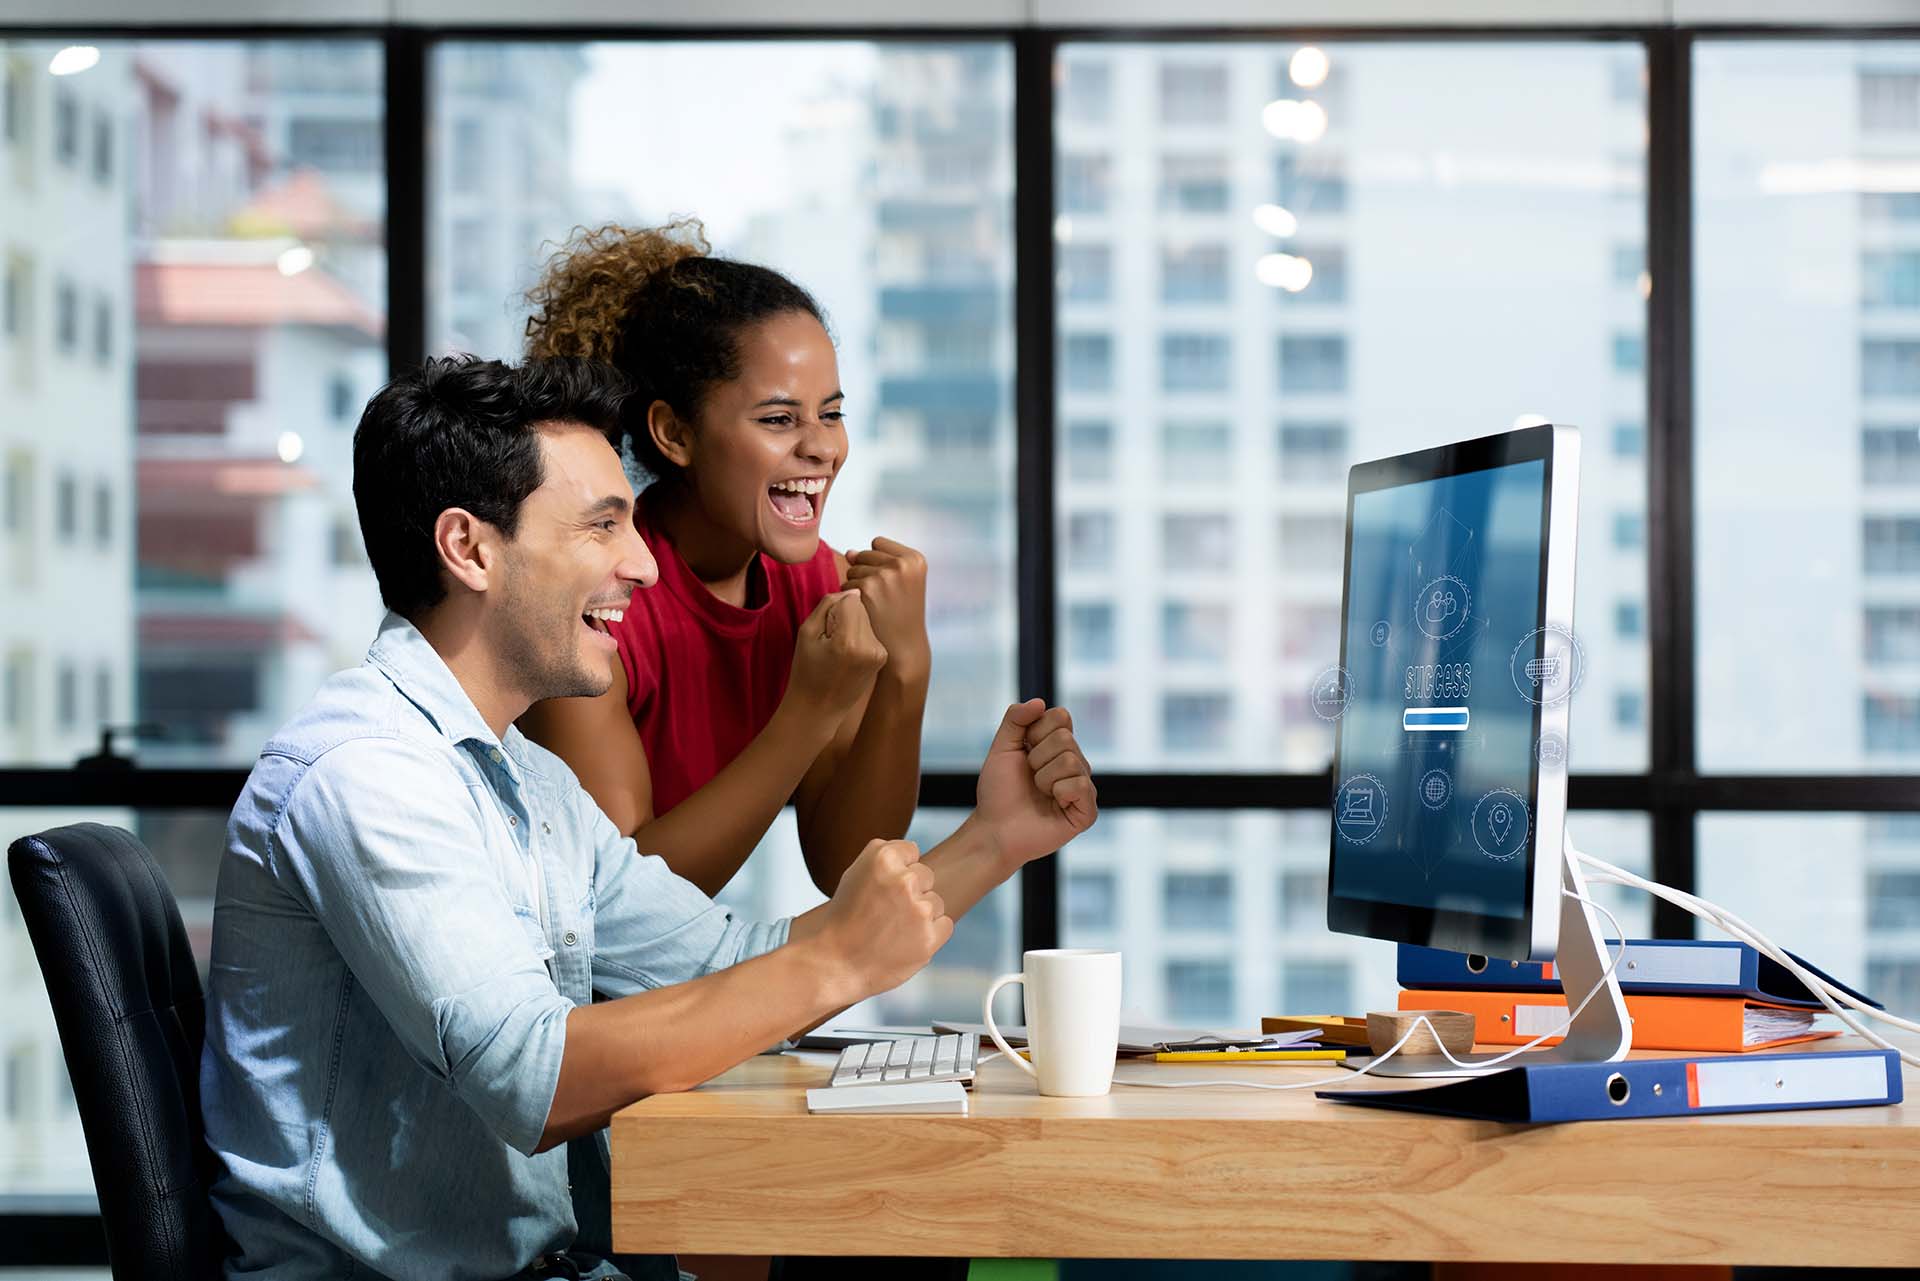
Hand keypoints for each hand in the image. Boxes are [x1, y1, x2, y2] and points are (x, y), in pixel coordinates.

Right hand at [783, 590, 886, 725]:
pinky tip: (848, 655)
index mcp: (849, 640)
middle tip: (830, 640)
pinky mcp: (882, 657)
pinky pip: (871, 632)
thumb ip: (829, 605)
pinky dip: (859, 636)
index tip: (825, 628)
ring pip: (867, 618)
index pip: (849, 599)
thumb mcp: (806, 632)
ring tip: (838, 649)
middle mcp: (871, 646)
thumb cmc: (807, 671)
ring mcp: (879, 653)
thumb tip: (854, 592)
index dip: (832, 610)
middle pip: (861, 607)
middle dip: (844, 616)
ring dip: (853, 625)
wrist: (819, 709)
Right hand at [815, 838, 951, 994]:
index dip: (897, 870)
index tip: (881, 888)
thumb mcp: (855, 874)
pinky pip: (944, 924)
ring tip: (892, 929)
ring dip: (921, 914)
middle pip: (926, 876)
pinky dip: (930, 934)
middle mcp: (904, 880)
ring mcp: (919, 910)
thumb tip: (914, 851)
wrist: (835, 964)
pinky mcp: (930, 937)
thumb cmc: (844, 919)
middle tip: (886, 912)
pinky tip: (905, 942)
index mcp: (883, 859)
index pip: (912, 851)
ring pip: (936, 902)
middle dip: (911, 891)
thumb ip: (885, 857)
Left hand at [843, 537, 928, 684]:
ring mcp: (884, 575)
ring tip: (876, 606)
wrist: (902, 649)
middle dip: (867, 573)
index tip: (892, 585)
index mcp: (915, 559)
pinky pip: (845, 585)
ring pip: (852, 569)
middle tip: (884, 599)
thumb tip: (849, 552)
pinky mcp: (866, 588)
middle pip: (863, 554)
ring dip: (857, 586)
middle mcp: (902, 564)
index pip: (878, 543)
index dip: (878, 563)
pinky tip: (866, 612)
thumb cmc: (900, 615)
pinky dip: (850, 599)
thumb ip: (877, 561)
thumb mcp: (901, 583)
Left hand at [973, 699, 1097, 866]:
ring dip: (1043, 778)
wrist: (995, 828)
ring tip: (1038, 792)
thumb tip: (1040, 701)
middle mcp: (1075, 763)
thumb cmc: (998, 791)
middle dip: (1036, 758)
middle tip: (1029, 777)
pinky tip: (1053, 804)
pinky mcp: (1087, 810)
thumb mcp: (1002, 747)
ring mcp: (1083, 787)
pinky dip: (1058, 793)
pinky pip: (1080, 786)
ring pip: (1071, 761)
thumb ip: (1015, 719)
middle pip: (1065, 738)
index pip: (1061, 716)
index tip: (1024, 751)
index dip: (1035, 732)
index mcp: (1059, 746)